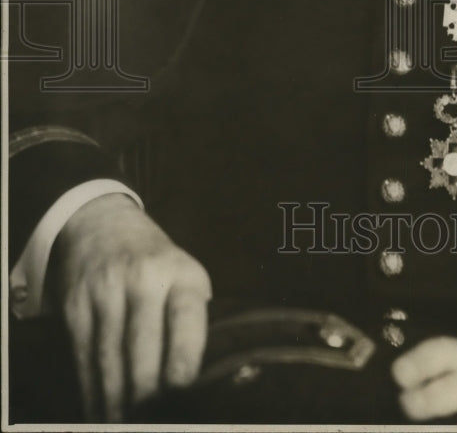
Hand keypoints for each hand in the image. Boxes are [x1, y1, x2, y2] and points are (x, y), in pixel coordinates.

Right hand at [54, 193, 211, 419]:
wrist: (104, 224)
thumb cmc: (158, 263)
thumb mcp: (186, 275)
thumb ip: (194, 318)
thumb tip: (200, 380)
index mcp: (181, 273)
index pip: (186, 315)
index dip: (183, 355)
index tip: (181, 388)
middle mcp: (143, 279)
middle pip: (142, 349)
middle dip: (147, 395)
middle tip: (154, 421)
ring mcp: (105, 291)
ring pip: (109, 359)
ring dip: (116, 402)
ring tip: (125, 424)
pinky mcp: (76, 304)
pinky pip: (83, 357)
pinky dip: (91, 390)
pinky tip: (100, 411)